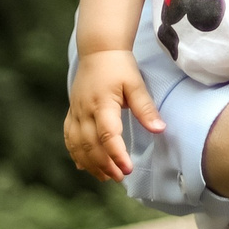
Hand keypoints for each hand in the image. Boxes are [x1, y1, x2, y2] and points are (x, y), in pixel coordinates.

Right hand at [65, 50, 163, 179]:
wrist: (98, 51)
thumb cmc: (119, 67)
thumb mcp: (136, 84)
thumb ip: (145, 108)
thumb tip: (159, 129)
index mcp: (102, 103)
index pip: (108, 135)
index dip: (117, 154)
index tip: (128, 169)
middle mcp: (85, 110)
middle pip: (91, 145)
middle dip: (105, 164)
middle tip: (121, 178)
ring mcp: (75, 112)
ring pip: (77, 145)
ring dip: (90, 163)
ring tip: (106, 177)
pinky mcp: (72, 113)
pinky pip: (69, 138)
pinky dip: (76, 154)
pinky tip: (85, 166)